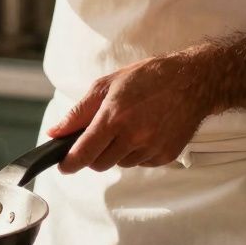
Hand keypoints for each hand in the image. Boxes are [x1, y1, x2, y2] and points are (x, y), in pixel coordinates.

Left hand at [46, 54, 219, 172]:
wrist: (191, 81)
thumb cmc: (146, 78)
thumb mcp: (106, 86)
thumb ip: (78, 113)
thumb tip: (54, 132)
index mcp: (114, 117)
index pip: (84, 152)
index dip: (69, 163)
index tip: (63, 166)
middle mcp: (133, 136)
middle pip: (100, 164)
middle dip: (93, 155)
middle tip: (100, 136)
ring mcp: (152, 148)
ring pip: (121, 164)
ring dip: (117, 152)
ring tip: (129, 126)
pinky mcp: (166, 155)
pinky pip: (141, 163)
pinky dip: (136, 152)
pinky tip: (145, 131)